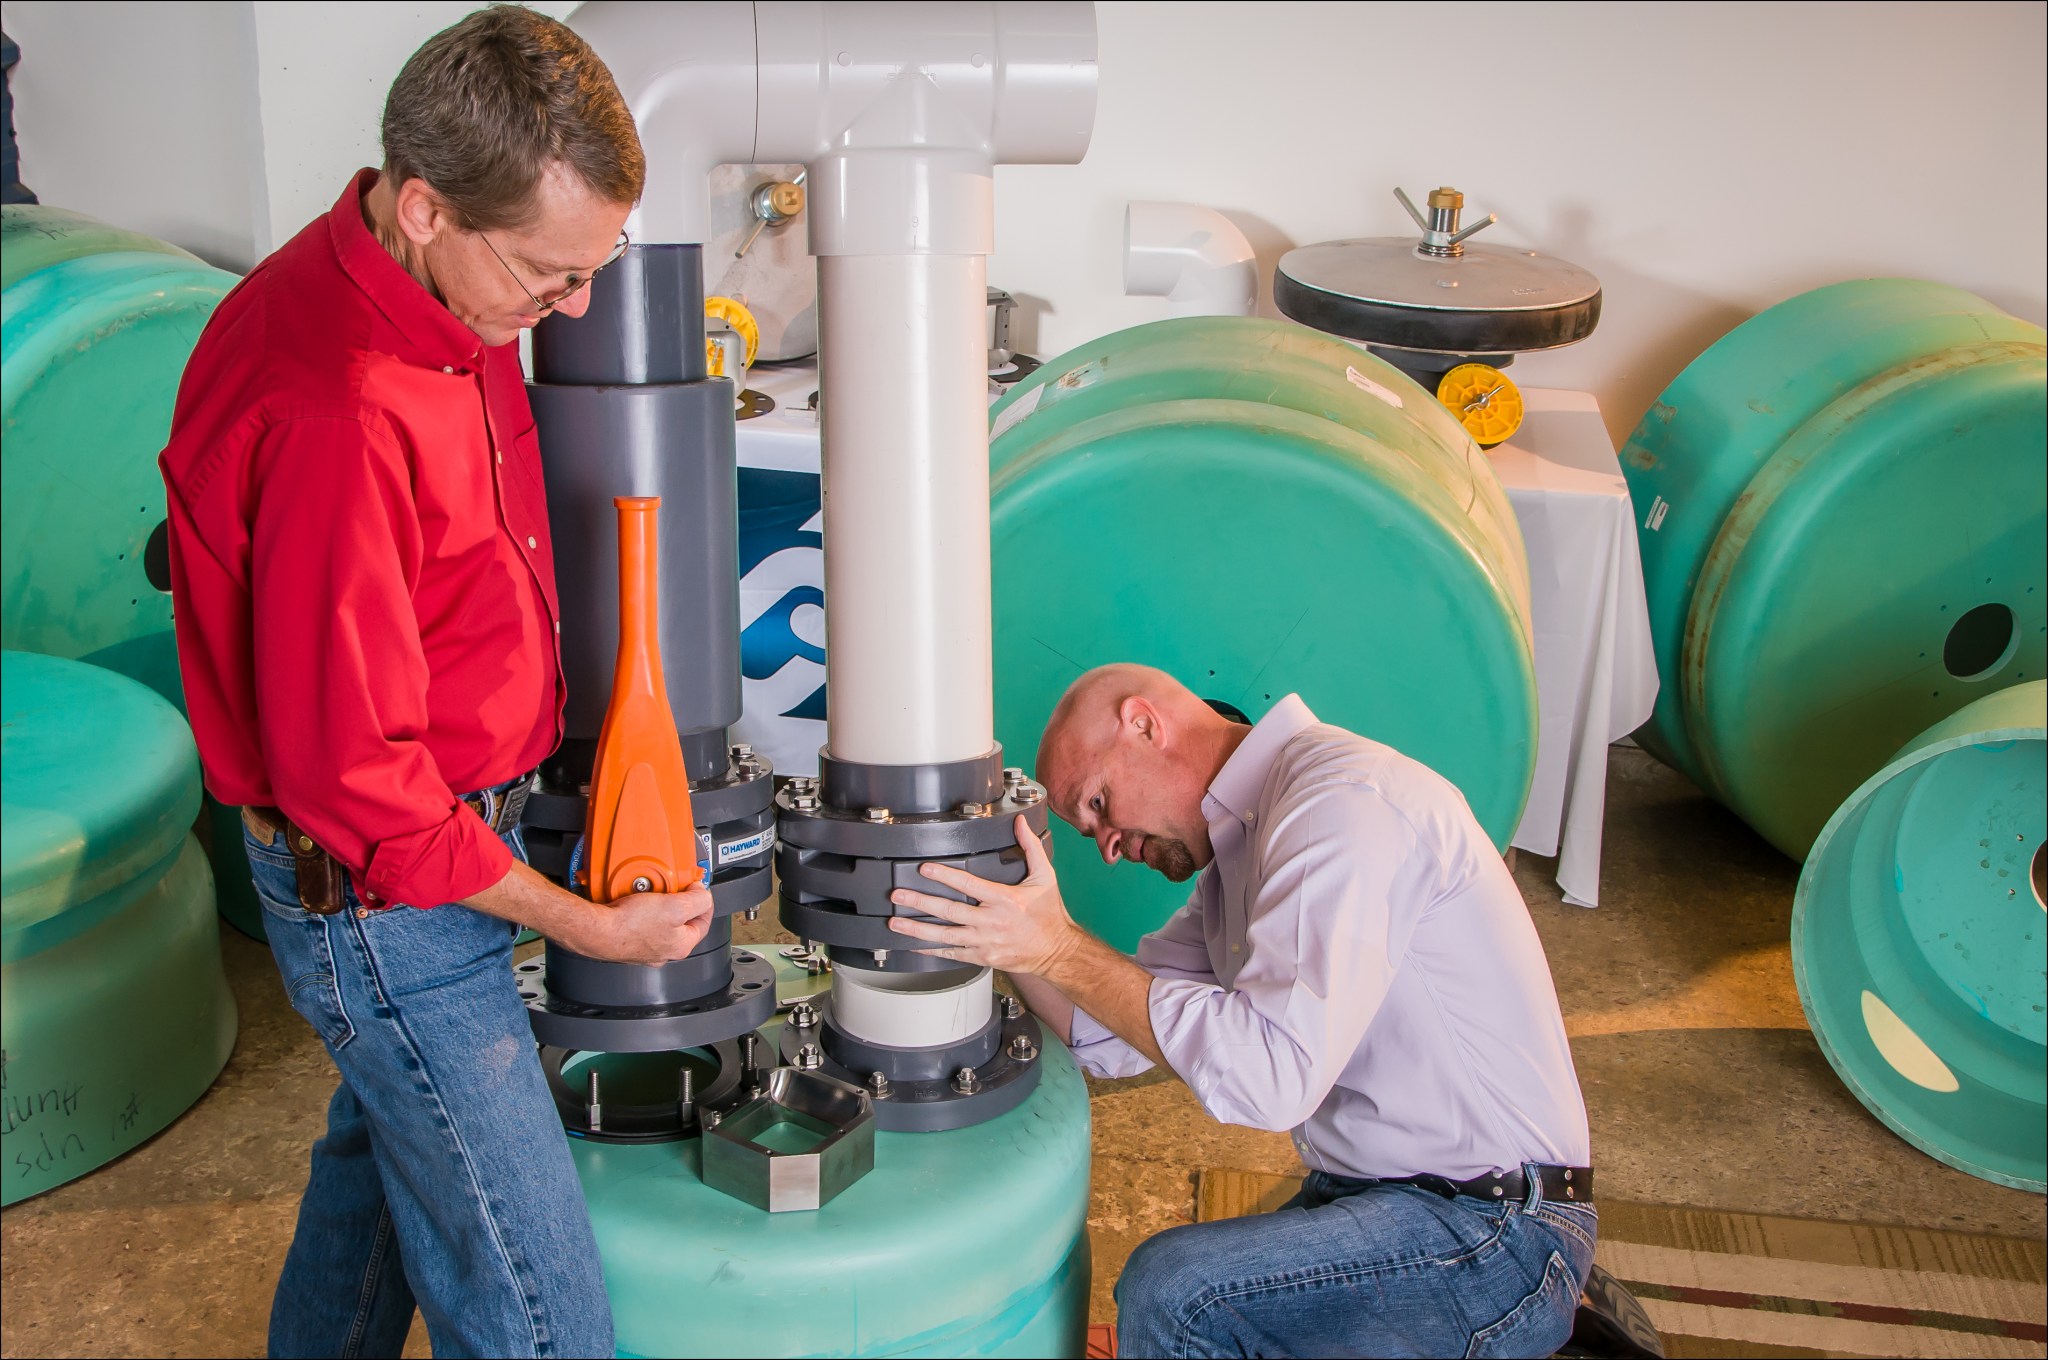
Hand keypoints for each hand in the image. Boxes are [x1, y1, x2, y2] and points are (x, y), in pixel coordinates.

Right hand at [566, 882, 714, 964]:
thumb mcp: (675, 906)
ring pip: (662, 920)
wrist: (597, 931)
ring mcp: (646, 947)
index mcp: (681, 946)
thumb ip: (698, 900)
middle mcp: (664, 951)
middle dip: (680, 901)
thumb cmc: (630, 925)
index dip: (704, 901)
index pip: (703, 922)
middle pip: (682, 921)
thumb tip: (703, 894)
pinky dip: (643, 909)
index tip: (698, 888)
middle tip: (675, 887)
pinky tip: (637, 900)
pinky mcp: (629, 941)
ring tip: (654, 892)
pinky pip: (643, 921)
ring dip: (661, 904)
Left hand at [888, 816, 1080, 974]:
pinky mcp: (983, 957)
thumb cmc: (1049, 913)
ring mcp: (985, 942)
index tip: (924, 868)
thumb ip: (1031, 847)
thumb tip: (1020, 823)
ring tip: (895, 922)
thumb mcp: (1045, 876)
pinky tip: (914, 945)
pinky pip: (952, 954)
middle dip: (920, 902)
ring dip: (918, 928)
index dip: (944, 876)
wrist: (1057, 950)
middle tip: (898, 895)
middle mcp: (992, 922)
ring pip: (945, 936)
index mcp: (1004, 899)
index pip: (968, 884)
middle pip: (949, 911)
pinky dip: (931, 950)